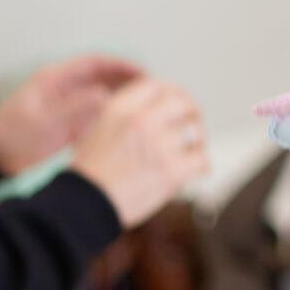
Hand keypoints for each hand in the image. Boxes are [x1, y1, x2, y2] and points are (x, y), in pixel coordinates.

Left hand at [0, 54, 143, 175]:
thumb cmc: (10, 135)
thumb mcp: (42, 119)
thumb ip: (73, 107)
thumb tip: (105, 96)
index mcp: (57, 80)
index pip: (96, 63)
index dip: (121, 65)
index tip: (144, 71)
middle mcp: (68, 91)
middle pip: (107, 78)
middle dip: (133, 82)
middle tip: (158, 91)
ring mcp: (72, 108)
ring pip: (108, 98)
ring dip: (130, 101)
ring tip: (154, 109)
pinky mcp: (74, 126)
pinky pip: (102, 118)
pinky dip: (120, 120)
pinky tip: (136, 129)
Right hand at [68, 78, 208, 227]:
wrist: (86, 204)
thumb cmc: (92, 172)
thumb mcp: (101, 128)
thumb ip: (128, 114)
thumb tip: (161, 108)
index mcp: (122, 108)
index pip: (158, 85)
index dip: (173, 93)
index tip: (178, 104)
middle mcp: (142, 120)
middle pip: (183, 103)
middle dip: (192, 114)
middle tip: (194, 127)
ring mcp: (159, 145)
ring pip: (195, 133)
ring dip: (196, 145)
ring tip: (189, 156)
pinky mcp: (172, 170)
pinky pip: (202, 160)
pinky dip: (201, 167)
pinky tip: (194, 172)